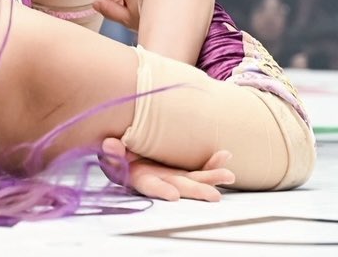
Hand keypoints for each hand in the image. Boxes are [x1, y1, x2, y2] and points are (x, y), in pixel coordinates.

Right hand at [98, 137, 234, 201]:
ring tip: (228, 176)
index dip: (161, 190)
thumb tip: (112, 145)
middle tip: (214, 196)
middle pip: (179, 186)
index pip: (150, 186)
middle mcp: (159, 178)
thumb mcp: (109, 151)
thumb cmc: (115, 150)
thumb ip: (110, 151)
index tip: (173, 196)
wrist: (124, 142)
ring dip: (211, 177)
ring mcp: (172, 173)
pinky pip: (198, 165)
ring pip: (194, 178)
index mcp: (139, 177)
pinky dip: (211, 162)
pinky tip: (224, 156)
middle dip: (196, 190)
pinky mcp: (181, 165)